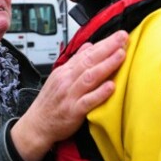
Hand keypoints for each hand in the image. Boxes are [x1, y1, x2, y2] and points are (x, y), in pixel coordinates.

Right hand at [11, 30, 127, 160]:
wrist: (37, 125)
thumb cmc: (50, 103)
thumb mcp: (59, 78)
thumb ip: (75, 62)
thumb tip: (89, 46)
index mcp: (65, 71)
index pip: (86, 53)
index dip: (103, 43)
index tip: (118, 35)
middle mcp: (67, 80)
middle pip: (89, 60)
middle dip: (107, 48)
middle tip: (123, 37)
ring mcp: (70, 95)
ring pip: (90, 77)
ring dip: (106, 65)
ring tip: (121, 55)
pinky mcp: (73, 111)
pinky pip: (88, 101)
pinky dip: (100, 93)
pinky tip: (111, 86)